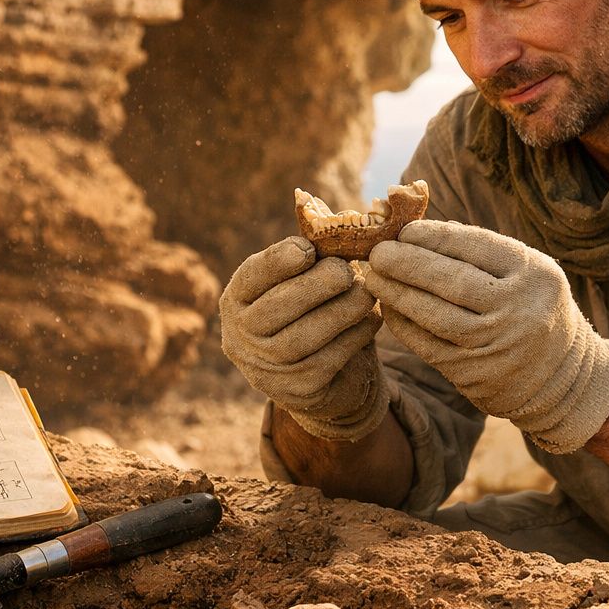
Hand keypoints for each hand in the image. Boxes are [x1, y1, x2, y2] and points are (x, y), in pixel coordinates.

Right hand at [219, 237, 390, 440]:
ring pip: (304, 336)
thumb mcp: (300, 282)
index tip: (307, 249)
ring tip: (367, 293)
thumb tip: (344, 218)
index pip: (251, 277)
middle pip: (276, 308)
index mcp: (236, 300)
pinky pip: (330, 358)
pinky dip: (355, 335)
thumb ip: (312, 255)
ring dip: (342, 310)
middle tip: (346, 271)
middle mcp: (241, 336)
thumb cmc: (311, 312)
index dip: (277, 261)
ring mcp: (267, 368)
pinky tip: (372, 318)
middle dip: (316, 285)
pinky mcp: (298, 390)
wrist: (325, 378)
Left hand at [365, 221, 608, 453]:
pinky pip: (428, 345)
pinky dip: (403, 324)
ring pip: (434, 314)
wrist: (563, 380)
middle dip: (406, 263)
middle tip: (377, 251)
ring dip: (396, 293)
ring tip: (373, 277)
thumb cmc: (533, 310)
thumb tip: (418, 229)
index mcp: (534, 274)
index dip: (432, 236)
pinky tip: (387, 307)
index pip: (474, 246)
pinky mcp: (475, 374)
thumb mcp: (526, 273)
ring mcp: (497, 345)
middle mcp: (519, 309)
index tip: (403, 230)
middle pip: (451, 280)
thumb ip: (481, 252)